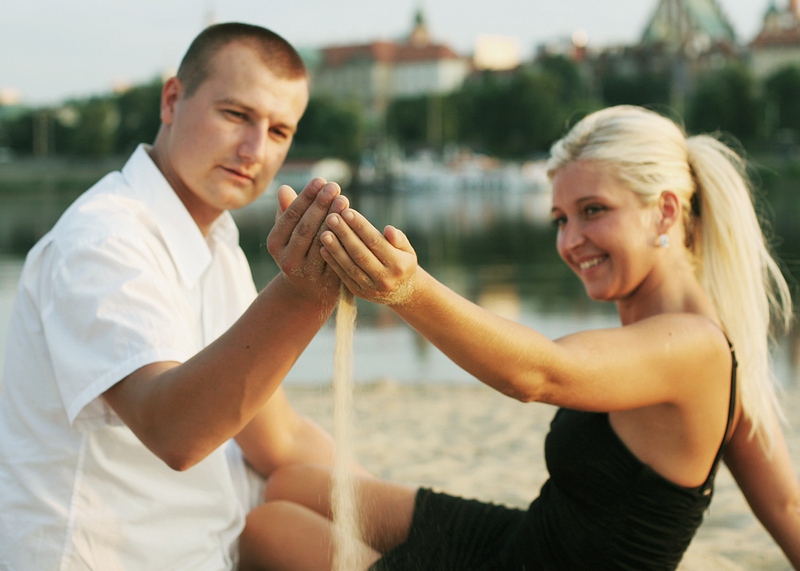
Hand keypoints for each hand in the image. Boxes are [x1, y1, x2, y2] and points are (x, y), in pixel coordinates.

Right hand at [267, 178, 348, 303]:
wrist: (306, 291)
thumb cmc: (298, 250)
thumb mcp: (288, 233)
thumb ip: (287, 212)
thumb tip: (283, 189)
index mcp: (275, 244)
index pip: (291, 216)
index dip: (306, 197)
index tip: (320, 180)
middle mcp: (287, 259)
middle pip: (306, 228)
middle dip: (321, 205)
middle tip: (335, 186)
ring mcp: (306, 272)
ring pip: (322, 242)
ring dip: (334, 220)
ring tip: (344, 200)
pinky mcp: (325, 281)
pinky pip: (336, 256)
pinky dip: (343, 239)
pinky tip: (352, 223)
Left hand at [319, 208, 417, 305]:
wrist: (402, 293)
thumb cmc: (403, 263)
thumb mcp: (408, 250)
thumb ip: (399, 239)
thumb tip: (388, 230)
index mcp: (399, 265)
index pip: (376, 242)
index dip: (360, 227)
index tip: (347, 212)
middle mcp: (385, 278)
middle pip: (360, 253)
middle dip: (345, 235)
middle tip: (331, 218)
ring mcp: (371, 288)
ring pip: (350, 266)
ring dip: (335, 249)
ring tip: (324, 233)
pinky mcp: (359, 293)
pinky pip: (344, 276)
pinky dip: (333, 262)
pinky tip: (323, 248)